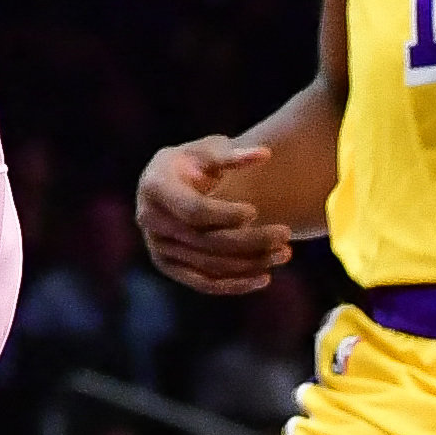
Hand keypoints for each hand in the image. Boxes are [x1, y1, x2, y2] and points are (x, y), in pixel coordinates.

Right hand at [134, 135, 290, 295]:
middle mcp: (149, 219)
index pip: (194, 210)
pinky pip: (203, 282)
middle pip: (205, 241)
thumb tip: (264, 154)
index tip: (256, 210)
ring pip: (209, 264)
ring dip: (249, 263)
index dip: (226, 214)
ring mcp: (157, 246)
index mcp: (155, 186)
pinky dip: (234, 284)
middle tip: (286, 233)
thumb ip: (233, 155)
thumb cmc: (195, 161)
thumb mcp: (209, 150)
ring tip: (284, 253)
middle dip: (250, 240)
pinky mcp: (167, 266)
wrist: (173, 182)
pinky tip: (265, 277)